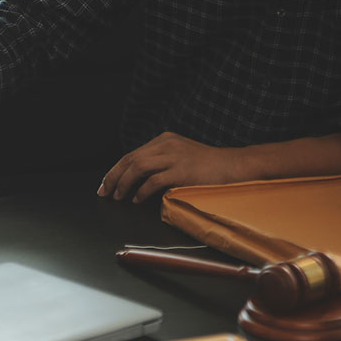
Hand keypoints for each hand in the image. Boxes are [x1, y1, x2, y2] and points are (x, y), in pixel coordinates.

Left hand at [98, 132, 245, 202]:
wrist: (235, 166)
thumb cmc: (208, 167)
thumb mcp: (180, 156)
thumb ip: (160, 162)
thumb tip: (134, 179)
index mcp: (164, 140)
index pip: (131, 154)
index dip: (115, 170)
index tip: (105, 184)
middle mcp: (167, 145)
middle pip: (130, 159)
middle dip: (113, 177)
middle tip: (104, 192)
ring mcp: (175, 156)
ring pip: (137, 168)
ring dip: (124, 184)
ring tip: (119, 197)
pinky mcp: (182, 171)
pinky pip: (153, 180)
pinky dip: (141, 191)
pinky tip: (137, 200)